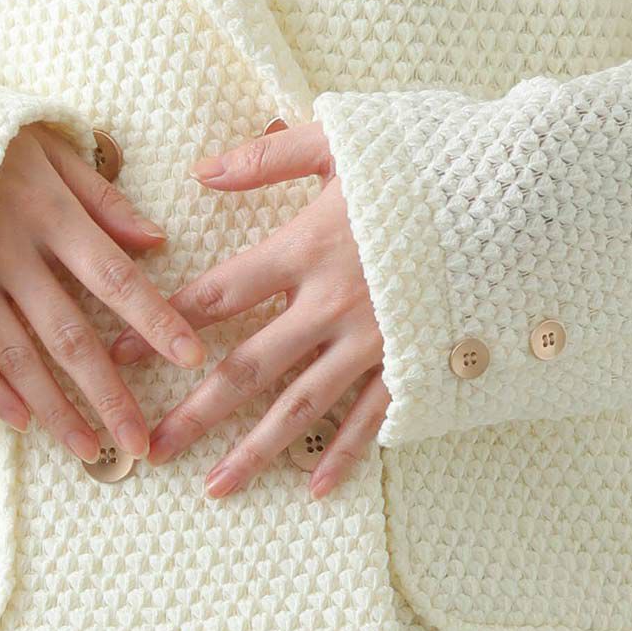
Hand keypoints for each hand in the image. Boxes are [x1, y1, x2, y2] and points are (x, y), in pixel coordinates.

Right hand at [0, 121, 209, 463]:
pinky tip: (24, 423)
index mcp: (49, 212)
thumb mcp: (51, 146)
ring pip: (19, 358)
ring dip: (57, 410)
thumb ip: (103, 199)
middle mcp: (10, 252)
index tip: (192, 358)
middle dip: (109, 394)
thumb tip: (156, 241)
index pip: (116, 276)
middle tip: (142, 443)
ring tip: (92, 450)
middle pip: (69, 335)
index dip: (156, 319)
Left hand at [106, 119, 390, 498]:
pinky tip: (316, 489)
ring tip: (215, 488)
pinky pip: (372, 416)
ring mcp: (373, 338)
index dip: (164, 323)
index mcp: (306, 246)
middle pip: (247, 367)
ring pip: (300, 406)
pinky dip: (344, 454)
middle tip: (151, 448)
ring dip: (254, 451)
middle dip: (195, 411)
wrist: (511, 193)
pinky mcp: (413, 359)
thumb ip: (268, 158)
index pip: (217, 295)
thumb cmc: (425, 159)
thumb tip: (201, 171)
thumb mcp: (342, 141)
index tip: (120, 351)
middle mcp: (331, 302)